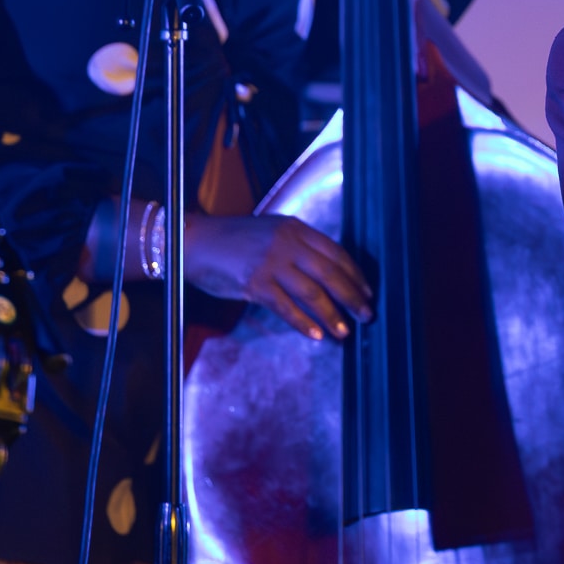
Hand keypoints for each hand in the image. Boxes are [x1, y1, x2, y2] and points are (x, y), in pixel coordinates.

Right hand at [185, 213, 373, 340]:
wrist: (196, 242)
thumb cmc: (234, 240)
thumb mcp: (272, 232)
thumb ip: (297, 246)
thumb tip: (327, 272)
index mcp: (294, 228)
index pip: (336, 252)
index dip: (355, 274)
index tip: (367, 291)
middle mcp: (286, 243)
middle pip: (330, 273)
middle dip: (352, 297)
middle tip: (366, 315)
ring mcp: (270, 263)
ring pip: (312, 293)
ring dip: (331, 315)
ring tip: (344, 331)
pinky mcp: (254, 283)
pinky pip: (286, 307)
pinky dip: (303, 323)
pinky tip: (315, 335)